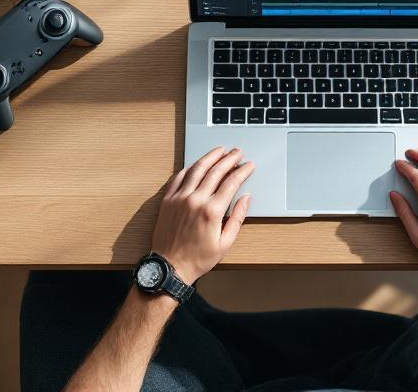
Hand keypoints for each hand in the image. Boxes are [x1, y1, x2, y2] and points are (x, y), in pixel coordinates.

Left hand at [151, 147, 253, 284]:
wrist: (170, 267)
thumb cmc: (198, 259)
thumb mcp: (225, 243)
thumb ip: (237, 217)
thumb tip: (246, 198)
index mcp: (211, 211)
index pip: (231, 183)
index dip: (242, 171)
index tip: (249, 165)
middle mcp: (195, 200)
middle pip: (215, 171)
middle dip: (229, 159)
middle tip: (237, 153)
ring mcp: (179, 198)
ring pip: (197, 169)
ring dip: (210, 157)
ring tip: (220, 150)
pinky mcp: (168, 200)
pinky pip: (179, 177)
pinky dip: (190, 167)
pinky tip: (197, 163)